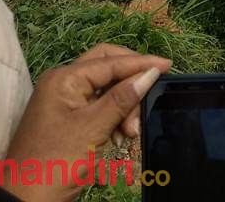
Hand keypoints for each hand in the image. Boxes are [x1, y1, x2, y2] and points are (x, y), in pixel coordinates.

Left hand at [4, 43, 170, 201]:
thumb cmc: (56, 163)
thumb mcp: (93, 130)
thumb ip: (122, 99)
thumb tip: (149, 74)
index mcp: (64, 79)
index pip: (109, 61)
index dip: (140, 63)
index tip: (168, 65)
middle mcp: (63, 84)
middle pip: (106, 69)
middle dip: (129, 84)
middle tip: (147, 101)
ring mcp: (64, 103)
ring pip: (104, 91)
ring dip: (122, 106)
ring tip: (130, 133)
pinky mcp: (68, 122)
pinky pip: (97, 109)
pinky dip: (112, 119)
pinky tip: (120, 136)